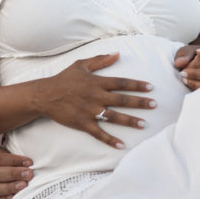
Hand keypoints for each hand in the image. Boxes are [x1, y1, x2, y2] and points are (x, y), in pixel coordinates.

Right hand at [36, 52, 155, 148]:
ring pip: (114, 117)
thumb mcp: (81, 64)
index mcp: (97, 82)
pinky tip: (121, 144)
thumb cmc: (63, 78)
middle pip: (122, 100)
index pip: (122, 83)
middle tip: (154, 105)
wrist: (45, 95)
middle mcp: (96, 96)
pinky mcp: (83, 123)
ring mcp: (90, 111)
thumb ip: (100, 60)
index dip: (137, 85)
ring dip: (130, 121)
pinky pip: (99, 133)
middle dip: (140, 102)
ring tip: (144, 124)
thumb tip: (117, 54)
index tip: (150, 88)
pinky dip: (110, 139)